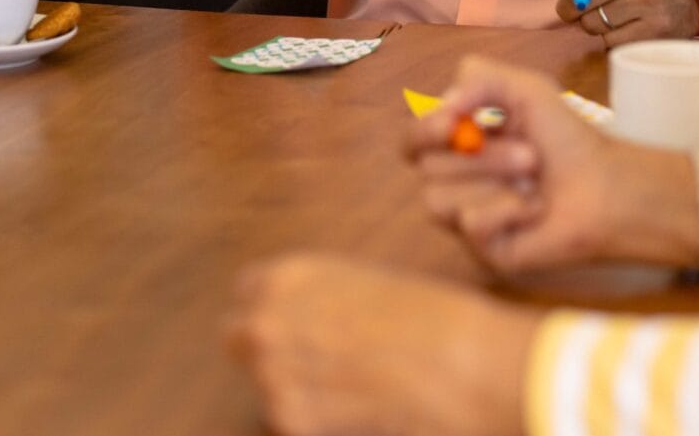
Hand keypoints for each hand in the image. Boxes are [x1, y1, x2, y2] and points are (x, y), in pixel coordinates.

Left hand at [226, 253, 535, 435]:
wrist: (459, 367)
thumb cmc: (431, 319)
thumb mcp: (367, 284)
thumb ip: (320, 297)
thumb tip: (307, 319)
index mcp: (287, 277)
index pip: (247, 292)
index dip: (274, 307)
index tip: (295, 323)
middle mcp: (266, 323)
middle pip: (239, 339)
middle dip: (269, 350)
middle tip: (319, 363)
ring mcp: (272, 378)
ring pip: (265, 387)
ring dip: (295, 390)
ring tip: (351, 390)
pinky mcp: (290, 421)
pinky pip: (288, 422)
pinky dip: (314, 422)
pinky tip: (356, 413)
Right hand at [406, 56, 690, 272]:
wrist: (607, 187)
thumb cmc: (568, 139)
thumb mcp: (526, 89)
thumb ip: (479, 77)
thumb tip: (443, 104)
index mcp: (460, 145)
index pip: (412, 142)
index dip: (422, 132)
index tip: (450, 124)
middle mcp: (457, 182)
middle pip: (427, 168)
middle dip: (482, 156)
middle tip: (530, 154)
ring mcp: (467, 218)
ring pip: (440, 200)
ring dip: (494, 181)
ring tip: (536, 181)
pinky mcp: (484, 250)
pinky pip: (470, 226)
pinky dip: (507, 211)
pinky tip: (535, 210)